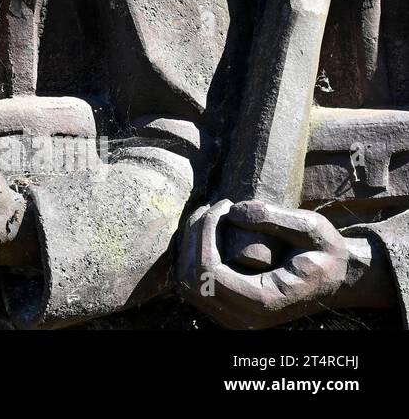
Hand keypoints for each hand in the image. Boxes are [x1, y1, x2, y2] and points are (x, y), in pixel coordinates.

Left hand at [177, 199, 348, 328]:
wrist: (336, 279)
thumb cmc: (326, 252)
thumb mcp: (312, 228)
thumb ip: (275, 217)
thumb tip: (232, 211)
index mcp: (265, 302)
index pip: (209, 273)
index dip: (204, 235)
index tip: (222, 205)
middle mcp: (244, 318)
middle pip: (191, 279)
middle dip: (194, 236)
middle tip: (215, 206)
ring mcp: (233, 316)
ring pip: (186, 282)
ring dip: (190, 243)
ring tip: (211, 214)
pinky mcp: (227, 308)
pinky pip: (193, 283)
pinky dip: (192, 254)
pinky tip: (207, 229)